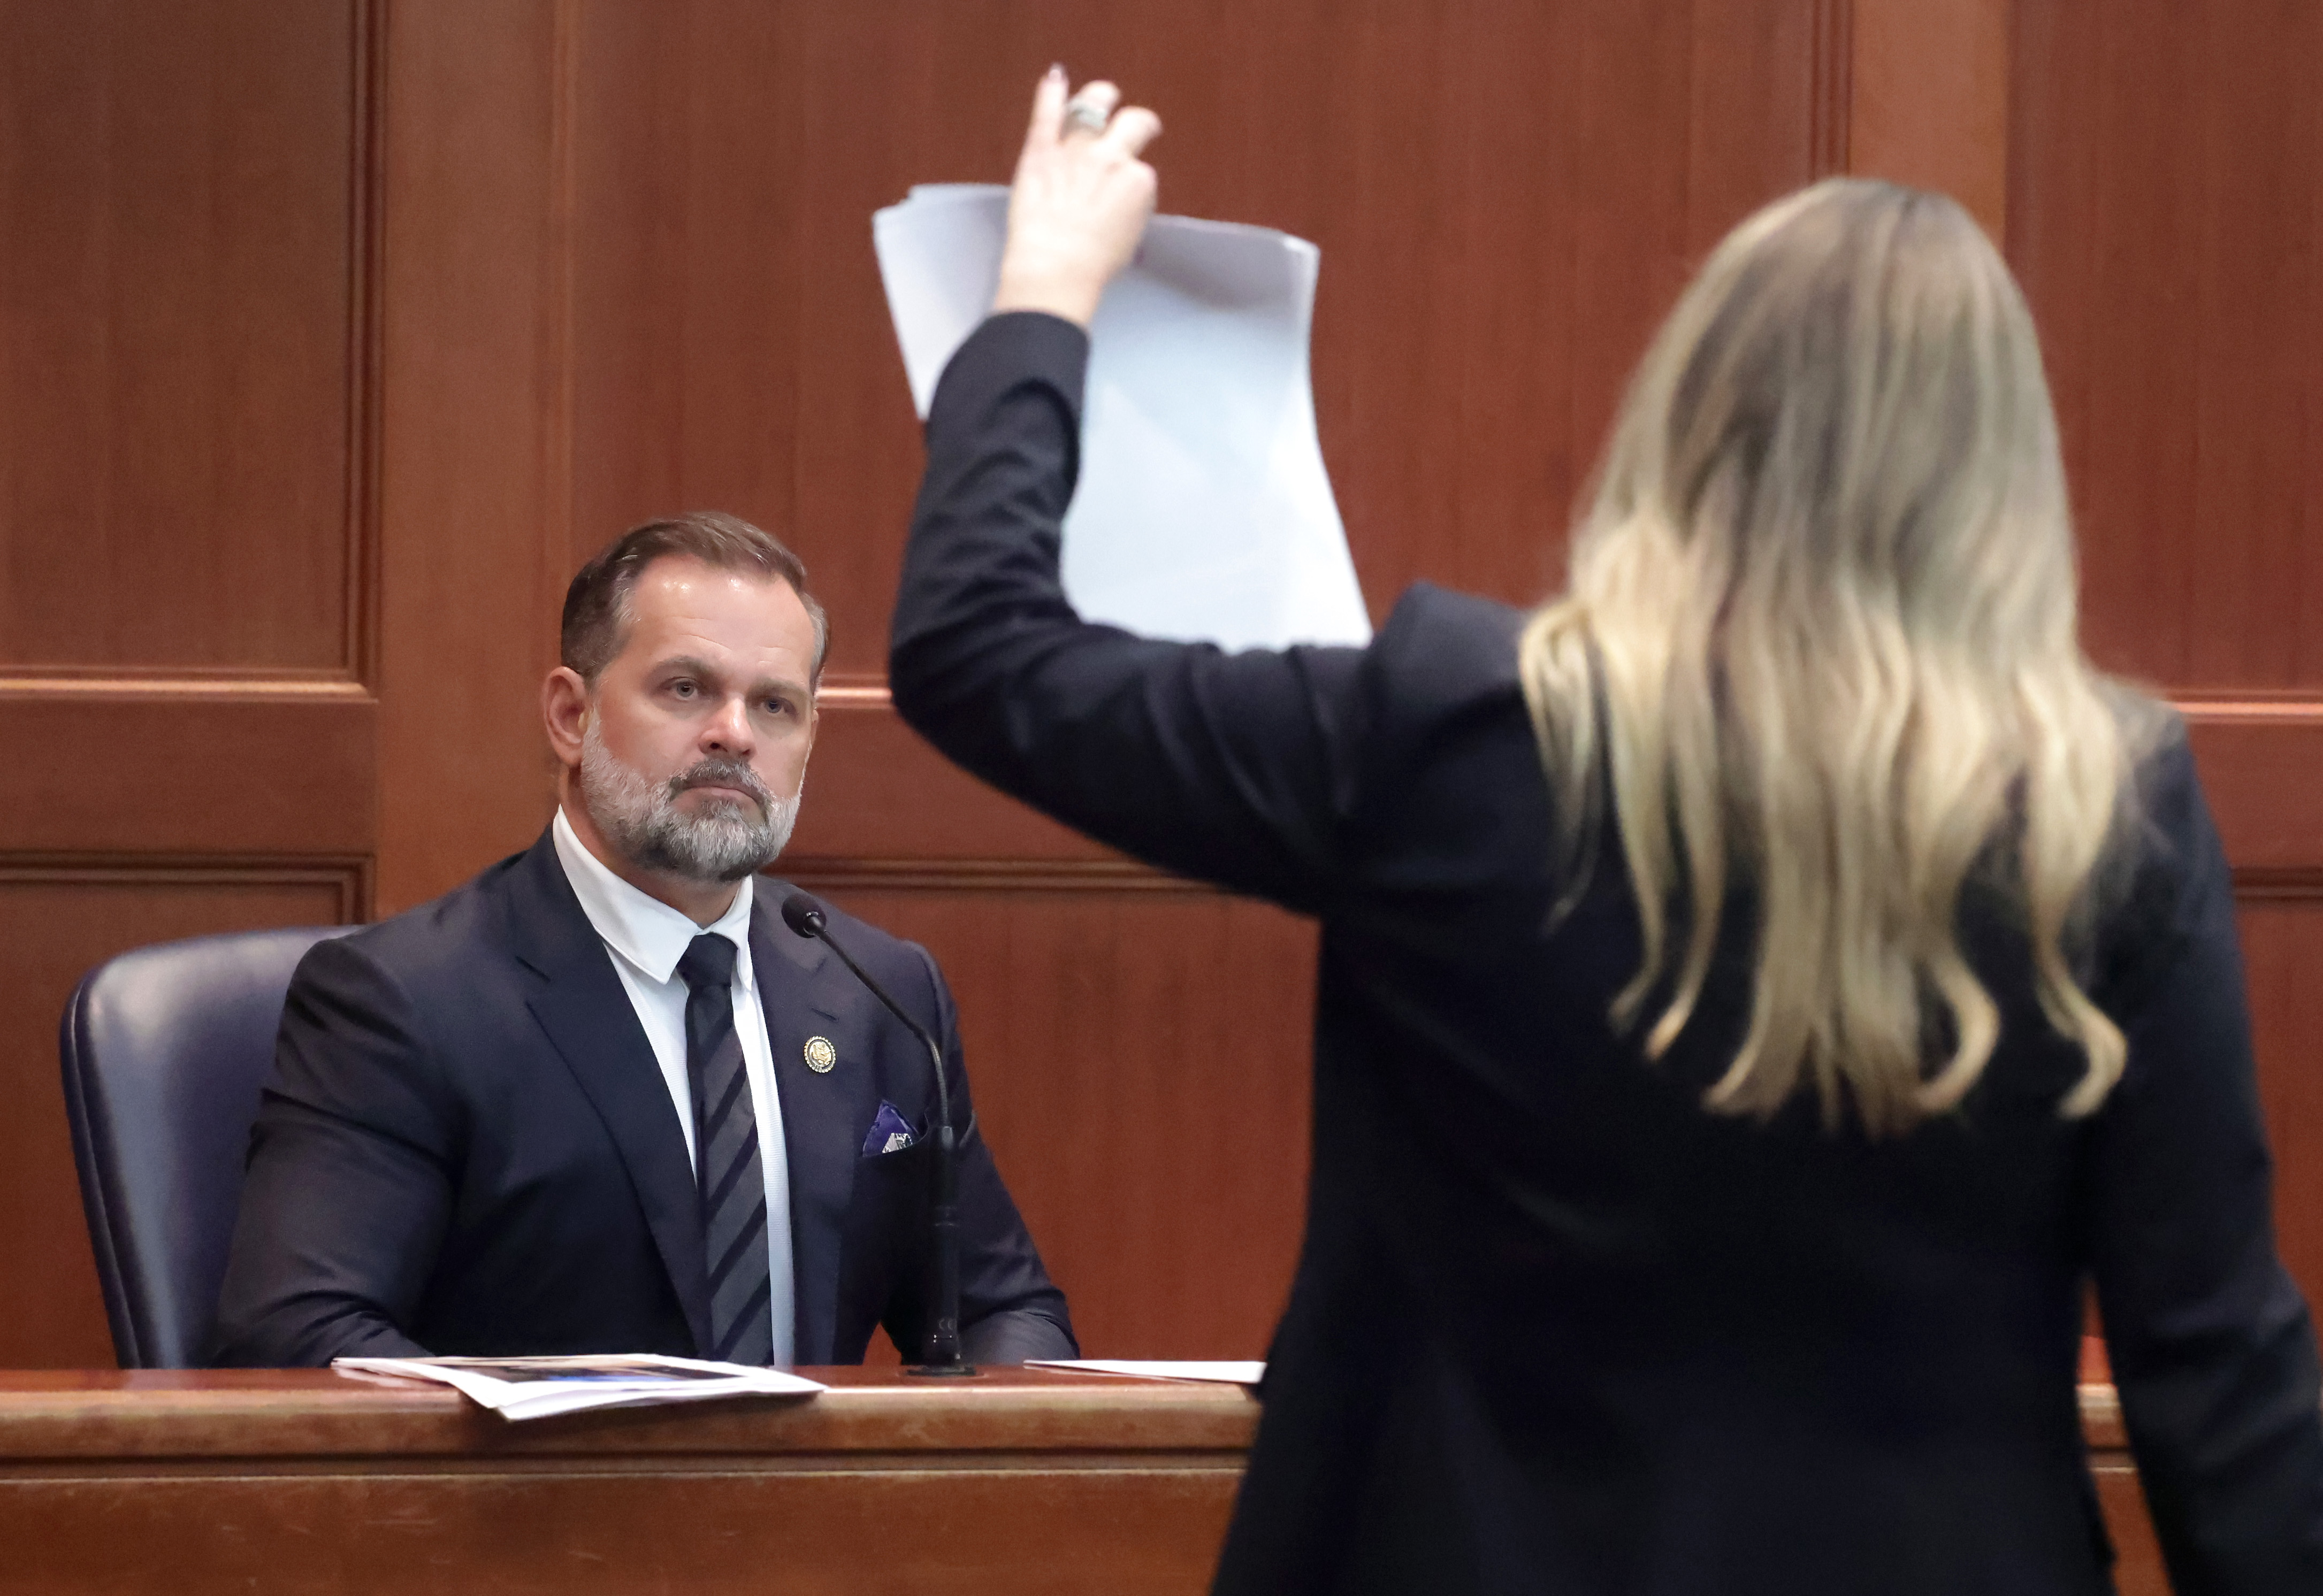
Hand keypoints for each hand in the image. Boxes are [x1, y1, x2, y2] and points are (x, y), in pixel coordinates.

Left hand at [992, 68, 1162, 327]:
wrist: (1055, 269)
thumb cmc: (1093, 266)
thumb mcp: (1129, 238)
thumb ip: (1130, 207)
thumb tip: (1125, 196)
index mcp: (1138, 181)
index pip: (1141, 168)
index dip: (1134, 175)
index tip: (1128, 183)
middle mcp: (1111, 156)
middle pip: (1131, 123)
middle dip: (1137, 121)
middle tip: (1136, 124)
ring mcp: (1075, 149)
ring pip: (1092, 105)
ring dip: (1100, 96)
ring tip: (1103, 95)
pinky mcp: (1040, 150)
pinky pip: (1047, 113)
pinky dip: (1051, 92)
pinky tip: (1055, 77)